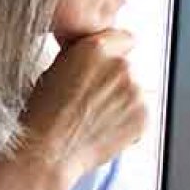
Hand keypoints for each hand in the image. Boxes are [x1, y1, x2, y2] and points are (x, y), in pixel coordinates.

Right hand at [9, 29, 146, 184]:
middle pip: (129, 67)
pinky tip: (104, 129)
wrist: (47, 150)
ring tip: (95, 118)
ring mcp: (136, 91)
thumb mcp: (56, 68)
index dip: (115, 52)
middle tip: (92, 101)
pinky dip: (128, 121)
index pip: (125, 38)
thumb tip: (103, 49)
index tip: (108, 65)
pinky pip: (141, 113)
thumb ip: (85, 54)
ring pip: (135, 91)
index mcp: (96, 48)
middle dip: (116, 80)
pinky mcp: (144, 115)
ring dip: (122, 101)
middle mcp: (121, 65)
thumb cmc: (44, 112)